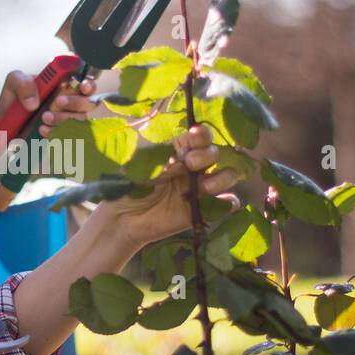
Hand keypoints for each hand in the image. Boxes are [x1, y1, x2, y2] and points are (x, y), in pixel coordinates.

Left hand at [0, 70, 97, 136]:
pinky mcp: (62, 138)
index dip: (88, 85)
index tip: (83, 86)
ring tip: (43, 118)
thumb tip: (34, 102)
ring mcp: (67, 122)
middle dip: (76, 102)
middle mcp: (70, 104)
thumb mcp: (14, 83)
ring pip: (80, 121)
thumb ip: (23, 83)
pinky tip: (42, 131)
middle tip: (57, 102)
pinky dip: (58, 134)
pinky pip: (69, 139)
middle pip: (89, 103)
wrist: (5, 125)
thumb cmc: (13, 101)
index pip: (85, 84)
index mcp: (64, 86)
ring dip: (64, 118)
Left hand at [94, 126, 240, 247]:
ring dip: (221, 177)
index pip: (198, 138)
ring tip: (204, 187)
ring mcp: (200, 188)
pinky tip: (222, 201)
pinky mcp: (203, 210)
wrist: (123, 219)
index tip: (194, 137)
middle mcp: (193, 167)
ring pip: (227, 175)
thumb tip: (183, 160)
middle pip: (215, 153)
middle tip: (190, 164)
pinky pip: (228, 203)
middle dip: (206, 155)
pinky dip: (231, 201)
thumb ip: (163, 160)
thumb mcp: (141, 167)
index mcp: (178, 152)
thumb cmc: (128, 187)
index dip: (201, 135)